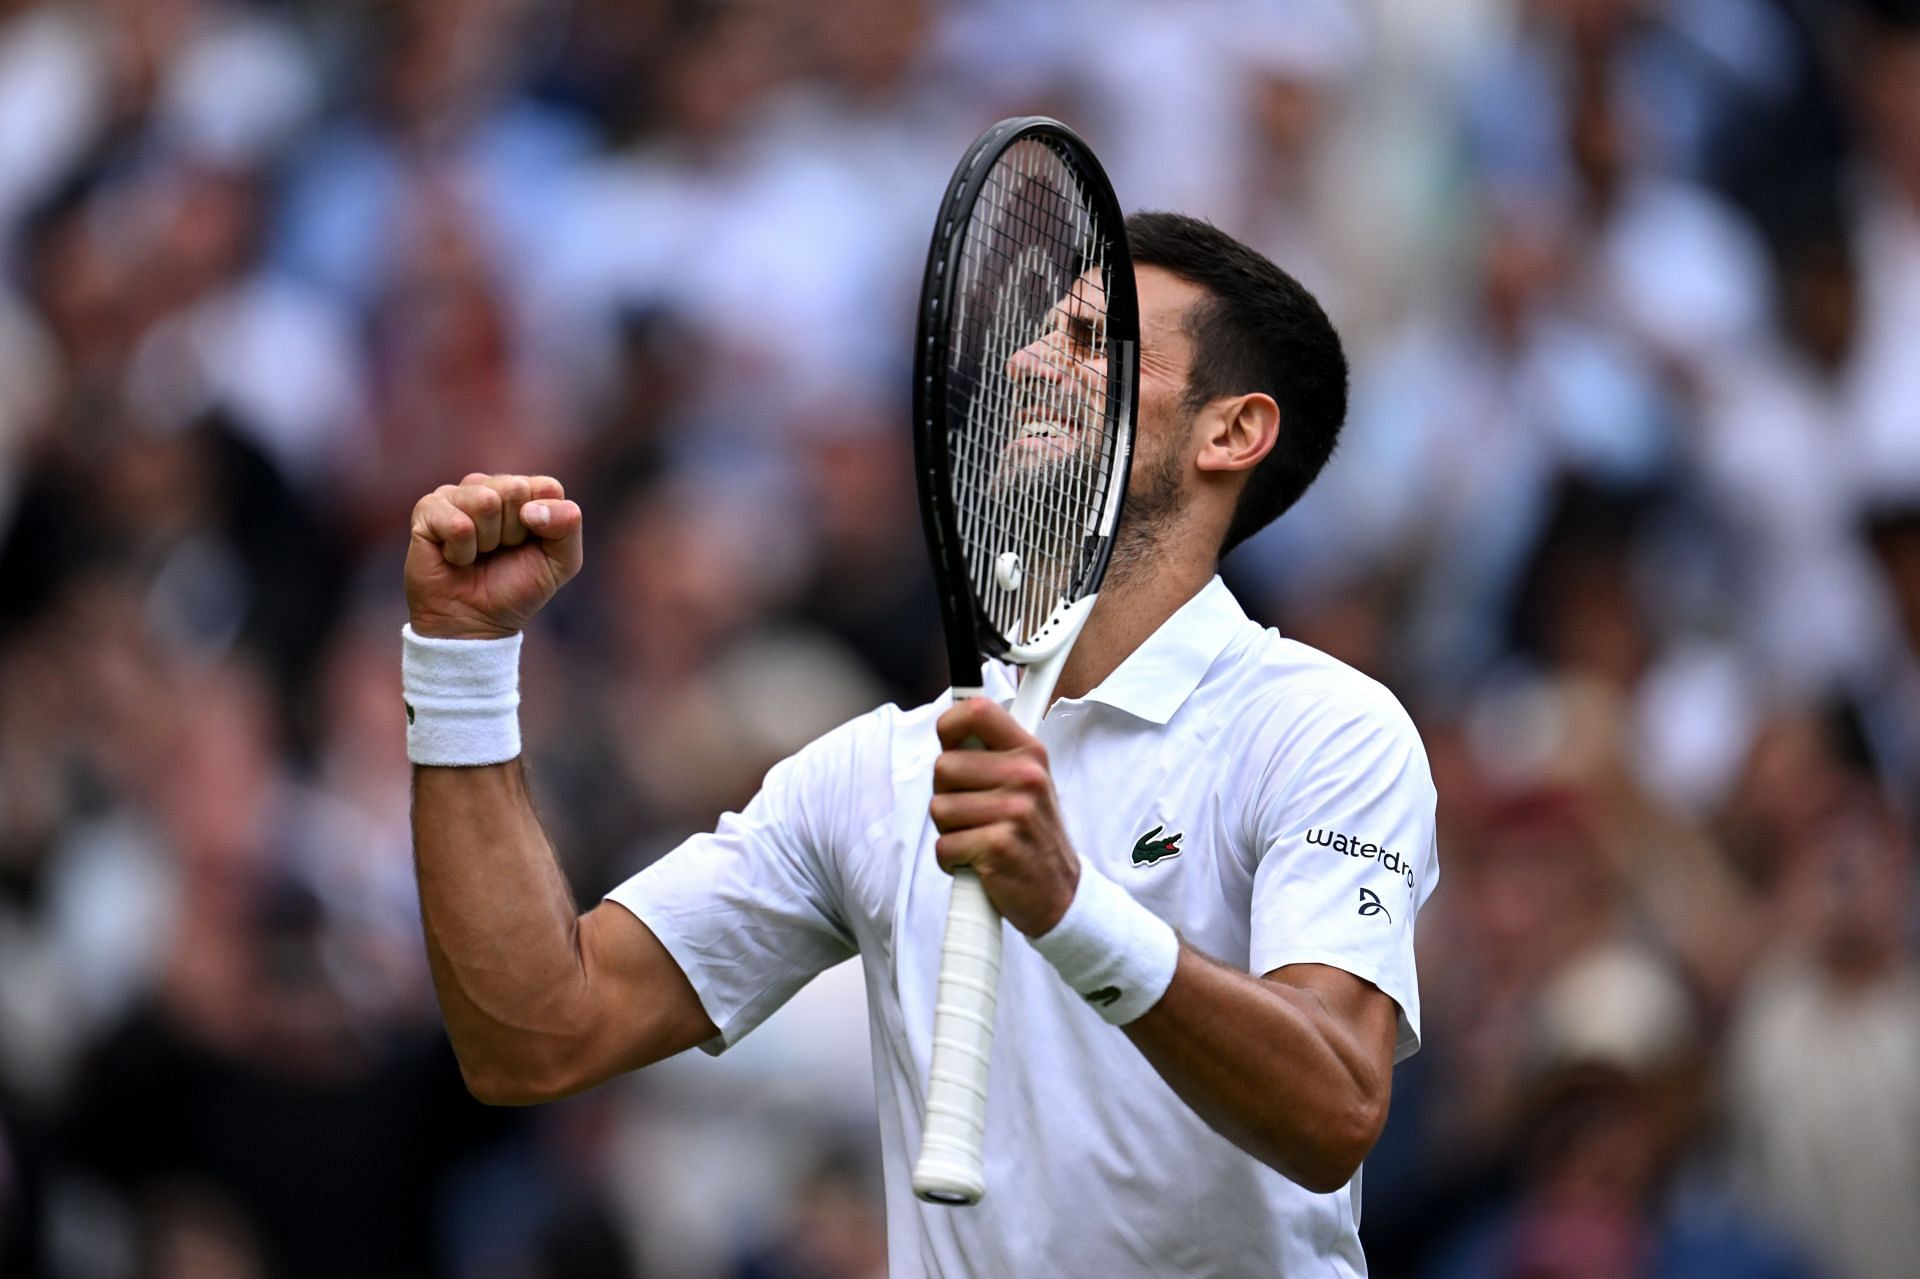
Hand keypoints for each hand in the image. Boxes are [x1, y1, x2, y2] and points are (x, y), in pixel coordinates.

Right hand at [406, 473, 582, 639]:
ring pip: (485, 501)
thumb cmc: (516, 589)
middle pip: (515, 489)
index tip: (530, 545)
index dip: (543, 523)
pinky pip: (457, 523)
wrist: (475, 623)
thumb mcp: (561, 562)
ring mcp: (455, 495)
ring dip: (487, 541)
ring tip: (477, 554)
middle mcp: (489, 487)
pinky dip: (462, 551)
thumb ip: (568, 525)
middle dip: (513, 532)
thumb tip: (532, 508)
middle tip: (500, 552)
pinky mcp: (427, 510)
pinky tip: (455, 558)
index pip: (546, 486)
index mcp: (524, 493)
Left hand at [929, 697, 1079, 936]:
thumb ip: (992, 754)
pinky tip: (979, 862)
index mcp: (1029, 753)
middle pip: (943, 767)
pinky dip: (952, 861)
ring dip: (950, 831)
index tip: (950, 743)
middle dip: (947, 795)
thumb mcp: (1027, 784)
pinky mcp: (997, 846)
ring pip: (938, 809)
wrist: (1060, 894)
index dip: (950, 724)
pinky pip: (943, 846)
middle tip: (975, 814)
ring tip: (980, 838)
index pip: (978, 711)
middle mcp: (1025, 776)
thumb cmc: (1031, 835)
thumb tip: (951, 726)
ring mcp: (1013, 811)